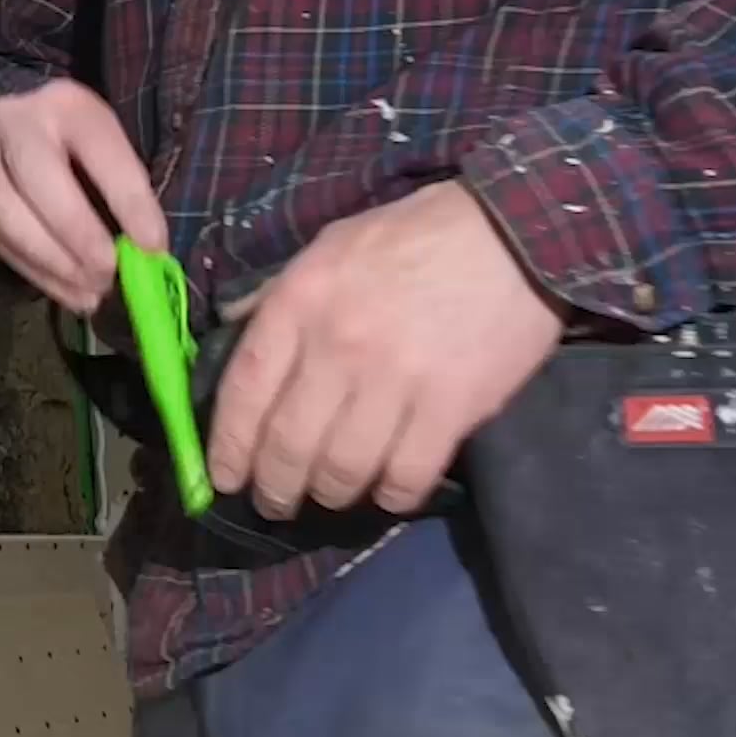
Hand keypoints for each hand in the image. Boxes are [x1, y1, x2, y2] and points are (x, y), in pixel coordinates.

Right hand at [0, 78, 162, 310]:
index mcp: (65, 103)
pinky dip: (35, 274)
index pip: (99, 150)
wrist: (18, 130)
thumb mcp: (110, 147)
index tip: (152, 247)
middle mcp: (12, 122)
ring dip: (54, 263)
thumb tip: (144, 255)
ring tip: (92, 291)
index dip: (128, 201)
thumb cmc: (80, 145)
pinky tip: (69, 291)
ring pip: (7, 217)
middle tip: (110, 274)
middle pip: (40, 182)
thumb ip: (126, 192)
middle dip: (79, 236)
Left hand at [206, 180, 561, 518]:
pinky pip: (406, 475)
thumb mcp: (330, 246)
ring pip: (343, 469)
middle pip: (289, 443)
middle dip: (274, 487)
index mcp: (301, 300)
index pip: (245, 389)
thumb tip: (235, 333)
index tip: (223, 477)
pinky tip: (387, 491)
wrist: (513, 233)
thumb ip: (281, 295)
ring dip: (330, 495)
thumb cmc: (415, 236)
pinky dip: (391, 496)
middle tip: (275, 503)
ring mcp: (396, 379)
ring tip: (330, 496)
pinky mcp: (452, 406)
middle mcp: (339, 344)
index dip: (228, 445)